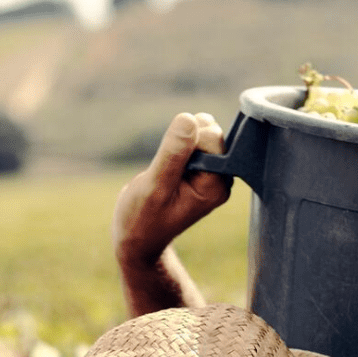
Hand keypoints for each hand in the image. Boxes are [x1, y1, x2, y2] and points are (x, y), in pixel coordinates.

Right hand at [112, 112, 230, 267]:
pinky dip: (177, 147)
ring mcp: (212, 175)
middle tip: (165, 170)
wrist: (137, 237)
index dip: (187, 142)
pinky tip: (168, 170)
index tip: (169, 165)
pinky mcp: (201, 170)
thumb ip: (172, 154)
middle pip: (211, 132)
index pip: (213, 137)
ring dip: (179, 145)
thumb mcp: (153, 186)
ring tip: (166, 171)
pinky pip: (193, 141)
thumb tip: (188, 118)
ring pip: (201, 133)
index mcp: (216, 186)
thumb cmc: (142, 218)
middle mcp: (220, 180)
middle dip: (184, 142)